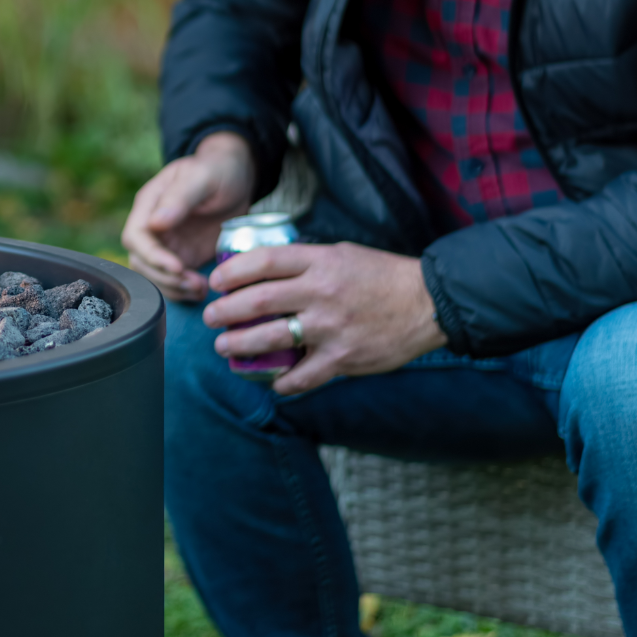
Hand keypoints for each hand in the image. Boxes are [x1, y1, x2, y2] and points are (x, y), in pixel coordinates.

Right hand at [121, 132, 254, 300]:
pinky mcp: (182, 256)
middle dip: (164, 277)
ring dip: (174, 288)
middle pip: (141, 261)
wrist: (237, 177)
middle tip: (194, 282)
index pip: (135, 237)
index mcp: (150, 204)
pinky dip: (183, 291)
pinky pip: (172, 280)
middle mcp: (152, 226)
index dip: (152, 256)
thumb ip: (180, 198)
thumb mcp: (202, 177)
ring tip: (201, 289)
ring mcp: (166, 244)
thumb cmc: (217, 170)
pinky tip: (201, 291)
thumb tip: (156, 223)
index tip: (177, 267)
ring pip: (153, 276)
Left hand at [203, 241, 445, 394]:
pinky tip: (273, 382)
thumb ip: (305, 262)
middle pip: (256, 301)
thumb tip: (265, 270)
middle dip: (223, 311)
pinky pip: (302, 376)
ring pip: (270, 338)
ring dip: (239, 345)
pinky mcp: (343, 358)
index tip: (215, 282)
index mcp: (319, 262)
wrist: (426, 302)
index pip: (262, 262)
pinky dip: (283, 383)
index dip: (230, 272)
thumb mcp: (340, 254)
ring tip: (225, 347)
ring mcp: (330, 327)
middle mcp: (321, 293)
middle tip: (210, 318)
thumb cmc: (381, 275)